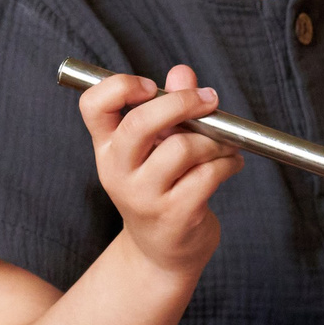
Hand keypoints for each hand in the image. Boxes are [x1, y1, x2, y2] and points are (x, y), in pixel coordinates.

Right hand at [76, 64, 243, 274]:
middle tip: (209, 100)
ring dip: (215, 140)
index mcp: (108, 148)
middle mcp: (118, 172)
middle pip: (140, 122)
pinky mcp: (175, 215)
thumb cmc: (162, 188)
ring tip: (226, 145)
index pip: (93, 105)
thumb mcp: (158, 146)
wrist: (162, 252)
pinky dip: (228, 163)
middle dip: (182, 102)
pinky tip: (230, 164)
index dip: (120, 86)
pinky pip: (208, 174)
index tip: (150, 85)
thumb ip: (169, 106)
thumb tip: (182, 72)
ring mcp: (144, 197)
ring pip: (183, 148)